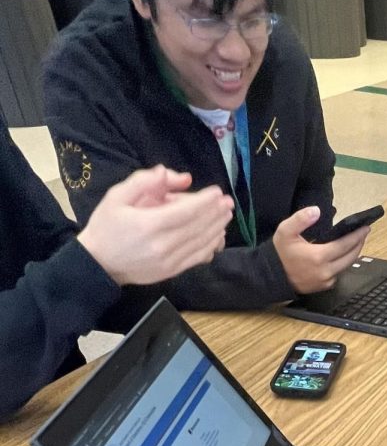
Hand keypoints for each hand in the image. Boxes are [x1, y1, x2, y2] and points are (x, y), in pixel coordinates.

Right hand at [78, 167, 233, 285]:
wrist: (98, 263)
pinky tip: (218, 235)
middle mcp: (162, 244)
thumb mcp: (117, 196)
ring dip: (217, 227)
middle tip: (228, 201)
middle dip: (216, 212)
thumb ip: (143, 182)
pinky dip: (210, 245)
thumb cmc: (107, 226)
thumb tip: (169, 174)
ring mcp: (169, 261)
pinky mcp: (172, 272)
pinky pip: (198, 258)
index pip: (186, 212)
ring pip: (201, 242)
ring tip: (226, 214)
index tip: (217, 192)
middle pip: (198, 226)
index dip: (205, 201)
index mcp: (148, 224)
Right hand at [273, 206, 369, 293]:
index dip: (357, 236)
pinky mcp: (323, 287)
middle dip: (359, 244)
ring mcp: (325, 281)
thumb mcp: (286, 231)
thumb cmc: (279, 252)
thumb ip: (301, 219)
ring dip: (352, 254)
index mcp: (319, 256)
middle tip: (363, 234)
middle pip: (350, 257)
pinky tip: (341, 256)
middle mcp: (326, 271)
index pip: (345, 245)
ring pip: (345, 266)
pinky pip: (337, 274)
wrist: (270, 276)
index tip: (366, 228)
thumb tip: (316, 210)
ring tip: (354, 242)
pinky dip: (342, 264)